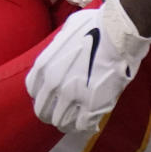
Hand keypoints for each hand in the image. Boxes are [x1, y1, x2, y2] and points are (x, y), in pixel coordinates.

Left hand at [25, 0, 150, 132]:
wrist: (117, 33)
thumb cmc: (94, 25)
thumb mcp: (66, 30)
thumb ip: (59, 45)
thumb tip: (62, 49)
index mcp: (44, 66)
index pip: (33, 90)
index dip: (42, 95)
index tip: (50, 96)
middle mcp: (53, 84)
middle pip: (43, 110)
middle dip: (51, 112)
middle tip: (61, 113)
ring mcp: (71, 96)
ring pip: (60, 121)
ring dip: (66, 122)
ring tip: (74, 121)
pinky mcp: (91, 105)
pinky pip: (81, 125)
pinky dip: (84, 126)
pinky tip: (89, 122)